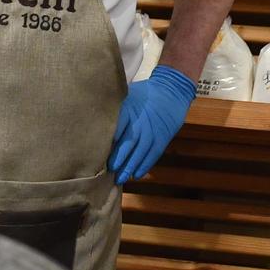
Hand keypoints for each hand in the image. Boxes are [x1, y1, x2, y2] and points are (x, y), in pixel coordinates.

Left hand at [110, 65, 196, 183]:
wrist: (172, 90)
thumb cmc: (145, 93)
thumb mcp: (128, 96)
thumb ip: (117, 112)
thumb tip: (99, 125)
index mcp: (129, 110)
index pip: (115, 129)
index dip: (107, 144)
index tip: (97, 154)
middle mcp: (140, 122)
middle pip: (127, 144)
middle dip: (118, 159)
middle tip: (108, 171)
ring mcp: (153, 131)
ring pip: (140, 153)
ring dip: (130, 167)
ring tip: (120, 178)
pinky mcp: (162, 138)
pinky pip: (153, 155)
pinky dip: (145, 166)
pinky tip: (136, 175)